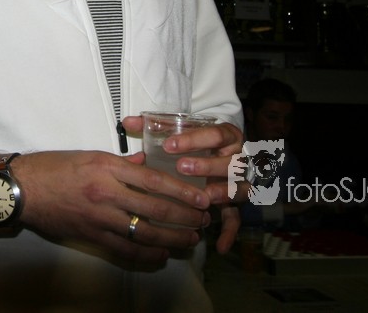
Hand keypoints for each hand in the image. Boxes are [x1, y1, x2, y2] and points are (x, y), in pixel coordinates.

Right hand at [11, 150, 211, 265]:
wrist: (22, 189)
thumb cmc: (53, 167)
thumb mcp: (89, 155)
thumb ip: (121, 162)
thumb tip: (146, 164)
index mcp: (108, 166)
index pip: (153, 179)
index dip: (181, 191)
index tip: (200, 197)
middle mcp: (107, 192)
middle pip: (155, 208)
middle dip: (184, 217)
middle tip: (203, 222)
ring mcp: (99, 217)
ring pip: (144, 232)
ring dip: (171, 238)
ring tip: (189, 240)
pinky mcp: (91, 235)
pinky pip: (125, 249)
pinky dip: (146, 254)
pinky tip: (161, 255)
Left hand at [121, 116, 244, 253]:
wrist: (221, 154)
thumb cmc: (195, 142)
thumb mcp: (182, 130)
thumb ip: (158, 125)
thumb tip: (128, 121)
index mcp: (227, 136)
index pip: (216, 134)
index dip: (194, 139)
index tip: (168, 145)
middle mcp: (238, 159)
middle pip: (231, 162)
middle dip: (207, 165)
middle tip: (181, 167)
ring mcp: (239, 182)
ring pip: (239, 189)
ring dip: (224, 193)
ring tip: (205, 197)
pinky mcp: (236, 204)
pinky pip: (237, 219)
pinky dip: (229, 233)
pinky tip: (218, 246)